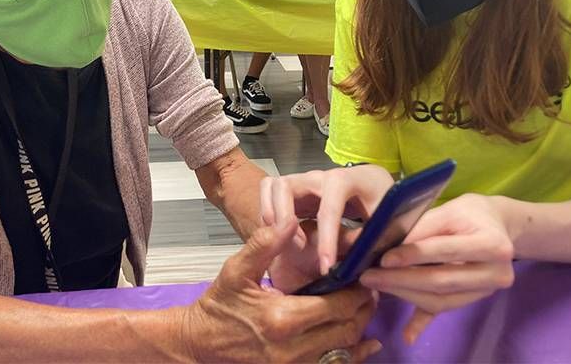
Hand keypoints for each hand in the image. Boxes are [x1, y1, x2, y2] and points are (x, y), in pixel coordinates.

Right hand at [184, 221, 382, 362]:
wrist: (200, 343)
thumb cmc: (220, 305)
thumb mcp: (237, 270)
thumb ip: (265, 245)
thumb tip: (289, 220)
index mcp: (282, 318)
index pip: (336, 306)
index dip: (356, 291)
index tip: (363, 275)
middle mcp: (293, 348)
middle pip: (347, 329)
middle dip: (363, 308)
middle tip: (369, 288)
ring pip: (344, 351)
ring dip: (359, 329)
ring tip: (365, 307)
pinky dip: (352, 356)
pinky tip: (365, 345)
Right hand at [261, 166, 394, 282]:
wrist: (378, 188)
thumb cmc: (385, 204)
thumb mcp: (389, 224)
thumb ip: (370, 240)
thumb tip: (352, 262)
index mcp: (347, 180)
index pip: (329, 206)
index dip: (326, 238)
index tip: (326, 267)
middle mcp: (321, 175)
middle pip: (286, 186)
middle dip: (284, 217)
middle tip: (296, 247)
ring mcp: (305, 180)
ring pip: (273, 186)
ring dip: (272, 214)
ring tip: (285, 241)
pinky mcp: (297, 189)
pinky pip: (270, 191)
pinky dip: (268, 211)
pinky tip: (281, 234)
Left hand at [359, 193, 514, 343]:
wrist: (498, 227)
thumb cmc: (469, 214)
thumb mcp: (447, 211)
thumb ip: (419, 227)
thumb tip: (381, 241)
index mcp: (492, 244)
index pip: (445, 250)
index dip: (413, 255)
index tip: (384, 259)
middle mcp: (496, 272)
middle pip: (442, 281)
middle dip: (402, 280)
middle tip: (369, 276)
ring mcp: (487, 291)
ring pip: (441, 300)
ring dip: (405, 295)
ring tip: (376, 286)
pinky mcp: (474, 300)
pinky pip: (445, 310)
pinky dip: (423, 322)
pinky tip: (407, 335)